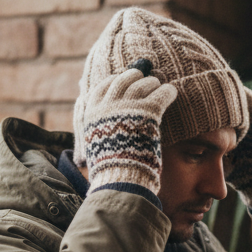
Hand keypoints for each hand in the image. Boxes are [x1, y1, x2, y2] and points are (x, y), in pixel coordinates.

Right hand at [80, 66, 176, 196]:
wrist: (120, 175)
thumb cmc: (107, 164)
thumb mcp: (91, 142)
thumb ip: (90, 124)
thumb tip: (81, 107)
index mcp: (92, 112)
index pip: (103, 87)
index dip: (114, 81)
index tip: (121, 80)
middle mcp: (109, 105)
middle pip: (123, 81)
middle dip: (134, 76)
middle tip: (143, 76)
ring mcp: (128, 105)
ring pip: (143, 84)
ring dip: (152, 83)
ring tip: (158, 85)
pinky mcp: (148, 110)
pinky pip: (161, 93)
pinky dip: (168, 91)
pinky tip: (171, 92)